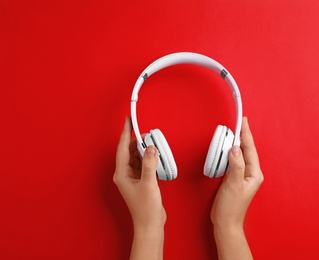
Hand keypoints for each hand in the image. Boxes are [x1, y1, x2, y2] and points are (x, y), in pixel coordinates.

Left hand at [113, 117, 164, 259]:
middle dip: (137, 140)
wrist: (150, 224)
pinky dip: (148, 157)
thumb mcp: (149, 184)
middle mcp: (125, 174)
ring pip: (136, 157)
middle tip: (146, 131)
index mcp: (122, 174)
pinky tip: (155, 155)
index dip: (125, 133)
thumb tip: (151, 148)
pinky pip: (143, 163)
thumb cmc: (146, 209)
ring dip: (144, 149)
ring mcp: (133, 177)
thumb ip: (150, 165)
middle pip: (129, 151)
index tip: (128, 121)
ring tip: (152, 142)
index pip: (123, 148)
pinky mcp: (141, 180)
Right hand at [211, 117, 262, 227]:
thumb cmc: (231, 207)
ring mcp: (243, 176)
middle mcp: (251, 173)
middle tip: (239, 122)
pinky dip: (231, 152)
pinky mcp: (235, 178)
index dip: (246, 134)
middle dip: (243, 135)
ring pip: (241, 154)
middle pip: (247, 149)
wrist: (226, 223)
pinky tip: (228, 149)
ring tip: (235, 131)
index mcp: (254, 173)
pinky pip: (234, 160)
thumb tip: (235, 148)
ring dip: (237, 142)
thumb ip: (236, 165)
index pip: (250, 149)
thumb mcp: (234, 184)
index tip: (243, 122)